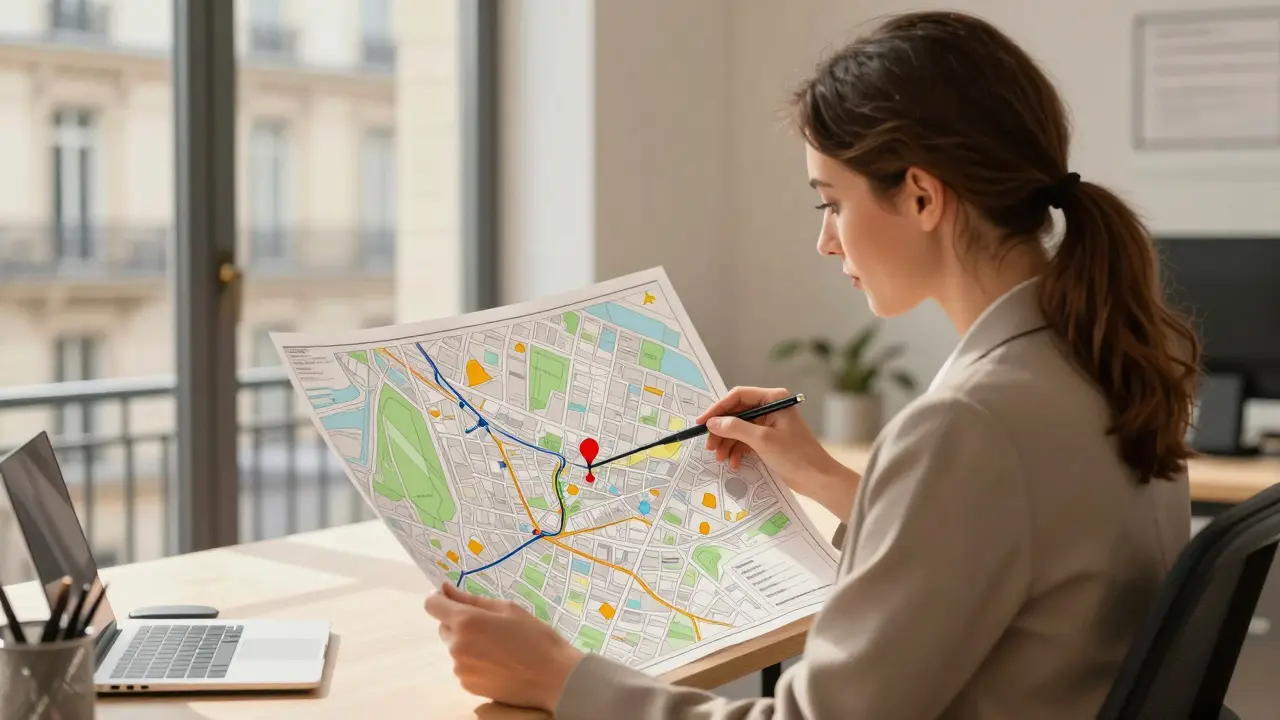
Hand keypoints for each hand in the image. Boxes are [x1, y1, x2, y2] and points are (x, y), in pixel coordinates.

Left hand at [424, 582, 582, 710]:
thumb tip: (445, 589)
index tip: (454, 599)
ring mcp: (460, 669)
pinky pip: (463, 666)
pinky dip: (474, 662)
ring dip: (467, 643)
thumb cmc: (534, 637)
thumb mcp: (507, 609)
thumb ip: (472, 599)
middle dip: (459, 622)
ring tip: (498, 647)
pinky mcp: (467, 685)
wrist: (553, 677)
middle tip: (490, 626)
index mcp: (466, 622)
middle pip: (444, 627)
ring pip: (455, 647)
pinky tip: (497, 663)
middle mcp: (456, 646)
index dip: (440, 599)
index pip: (432, 605)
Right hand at [697, 386, 858, 517]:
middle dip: (721, 430)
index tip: (702, 423)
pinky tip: (734, 463)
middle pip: (736, 413)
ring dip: (727, 443)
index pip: (738, 396)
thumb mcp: (762, 440)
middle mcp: (771, 407)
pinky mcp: (768, 439)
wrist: (817, 479)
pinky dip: (738, 450)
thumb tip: (712, 422)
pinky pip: (746, 440)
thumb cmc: (795, 455)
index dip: (718, 408)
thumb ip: (735, 428)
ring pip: (738, 428)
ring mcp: (769, 423)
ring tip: (720, 458)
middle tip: (710, 446)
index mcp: (774, 398)